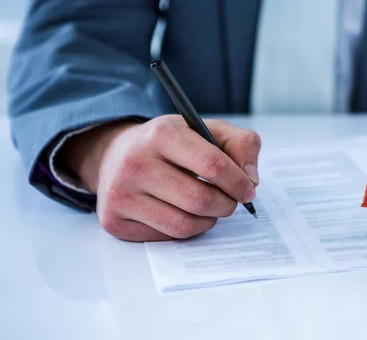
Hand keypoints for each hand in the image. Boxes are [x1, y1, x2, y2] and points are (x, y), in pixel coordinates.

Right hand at [59, 115, 260, 240]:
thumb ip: (240, 145)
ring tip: (208, 207)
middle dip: (225, 205)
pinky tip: (182, 212)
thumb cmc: (170, 143)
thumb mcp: (205, 129)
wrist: (115, 154)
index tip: (249, 190)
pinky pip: (166, 237)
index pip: (212, 164)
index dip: (238, 181)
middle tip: (230, 201)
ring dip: (207, 221)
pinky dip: (185, 229)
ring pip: (183, 225)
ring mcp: (121, 194)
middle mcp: (135, 163)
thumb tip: (252, 179)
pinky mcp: (115, 221)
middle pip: (200, 199)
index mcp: (161, 134)